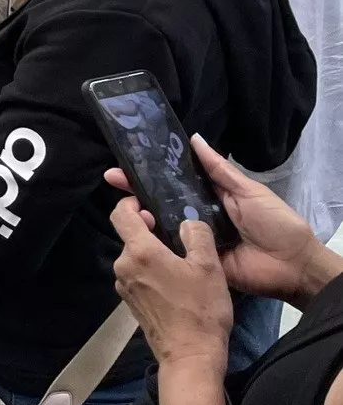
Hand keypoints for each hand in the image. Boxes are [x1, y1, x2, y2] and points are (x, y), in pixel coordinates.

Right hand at [105, 136, 341, 305]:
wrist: (291, 266)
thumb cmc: (275, 224)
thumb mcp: (249, 191)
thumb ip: (220, 170)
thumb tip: (194, 138)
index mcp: (211, 196)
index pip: (176, 180)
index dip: (153, 170)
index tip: (128, 160)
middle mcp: (198, 215)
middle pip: (163, 200)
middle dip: (138, 189)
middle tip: (112, 178)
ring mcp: (194, 239)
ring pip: (163, 224)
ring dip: (143, 214)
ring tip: (121, 203)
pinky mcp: (195, 261)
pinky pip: (173, 250)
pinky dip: (157, 242)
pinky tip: (138, 231)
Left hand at [110, 196, 233, 370]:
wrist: (190, 355)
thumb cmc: (200, 309)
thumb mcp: (208, 267)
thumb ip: (197, 235)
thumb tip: (187, 221)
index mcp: (139, 252)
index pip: (120, 215)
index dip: (129, 202)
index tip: (145, 202)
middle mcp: (124, 266)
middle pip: (129, 236)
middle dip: (148, 229)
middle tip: (173, 232)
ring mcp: (124, 285)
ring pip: (135, 257)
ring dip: (152, 252)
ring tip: (180, 258)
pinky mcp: (130, 301)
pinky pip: (137, 275)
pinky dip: (151, 270)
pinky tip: (174, 280)